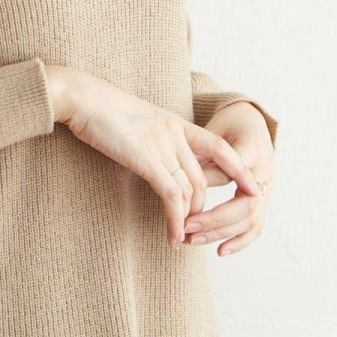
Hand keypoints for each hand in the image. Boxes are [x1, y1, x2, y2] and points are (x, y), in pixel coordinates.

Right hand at [44, 66, 261, 248]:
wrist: (83, 98)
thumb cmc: (100, 110)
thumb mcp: (136, 121)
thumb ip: (152, 139)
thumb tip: (151, 156)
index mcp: (176, 123)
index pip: (220, 147)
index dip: (238, 169)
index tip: (252, 186)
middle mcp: (175, 135)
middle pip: (203, 179)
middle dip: (202, 208)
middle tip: (195, 229)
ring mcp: (163, 147)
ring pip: (189, 192)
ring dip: (189, 220)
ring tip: (183, 239)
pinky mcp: (147, 161)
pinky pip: (171, 197)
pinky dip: (175, 221)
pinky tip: (173, 236)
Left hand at [182, 102, 274, 257]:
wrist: (251, 124)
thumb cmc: (227, 126)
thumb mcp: (213, 131)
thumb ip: (204, 154)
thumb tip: (188, 182)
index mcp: (253, 148)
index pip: (235, 171)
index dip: (211, 184)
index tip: (183, 201)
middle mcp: (266, 171)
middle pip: (246, 205)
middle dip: (214, 220)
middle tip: (186, 227)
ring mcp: (267, 189)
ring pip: (251, 220)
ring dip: (221, 233)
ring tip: (193, 240)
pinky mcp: (263, 201)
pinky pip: (256, 226)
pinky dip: (239, 241)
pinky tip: (220, 251)